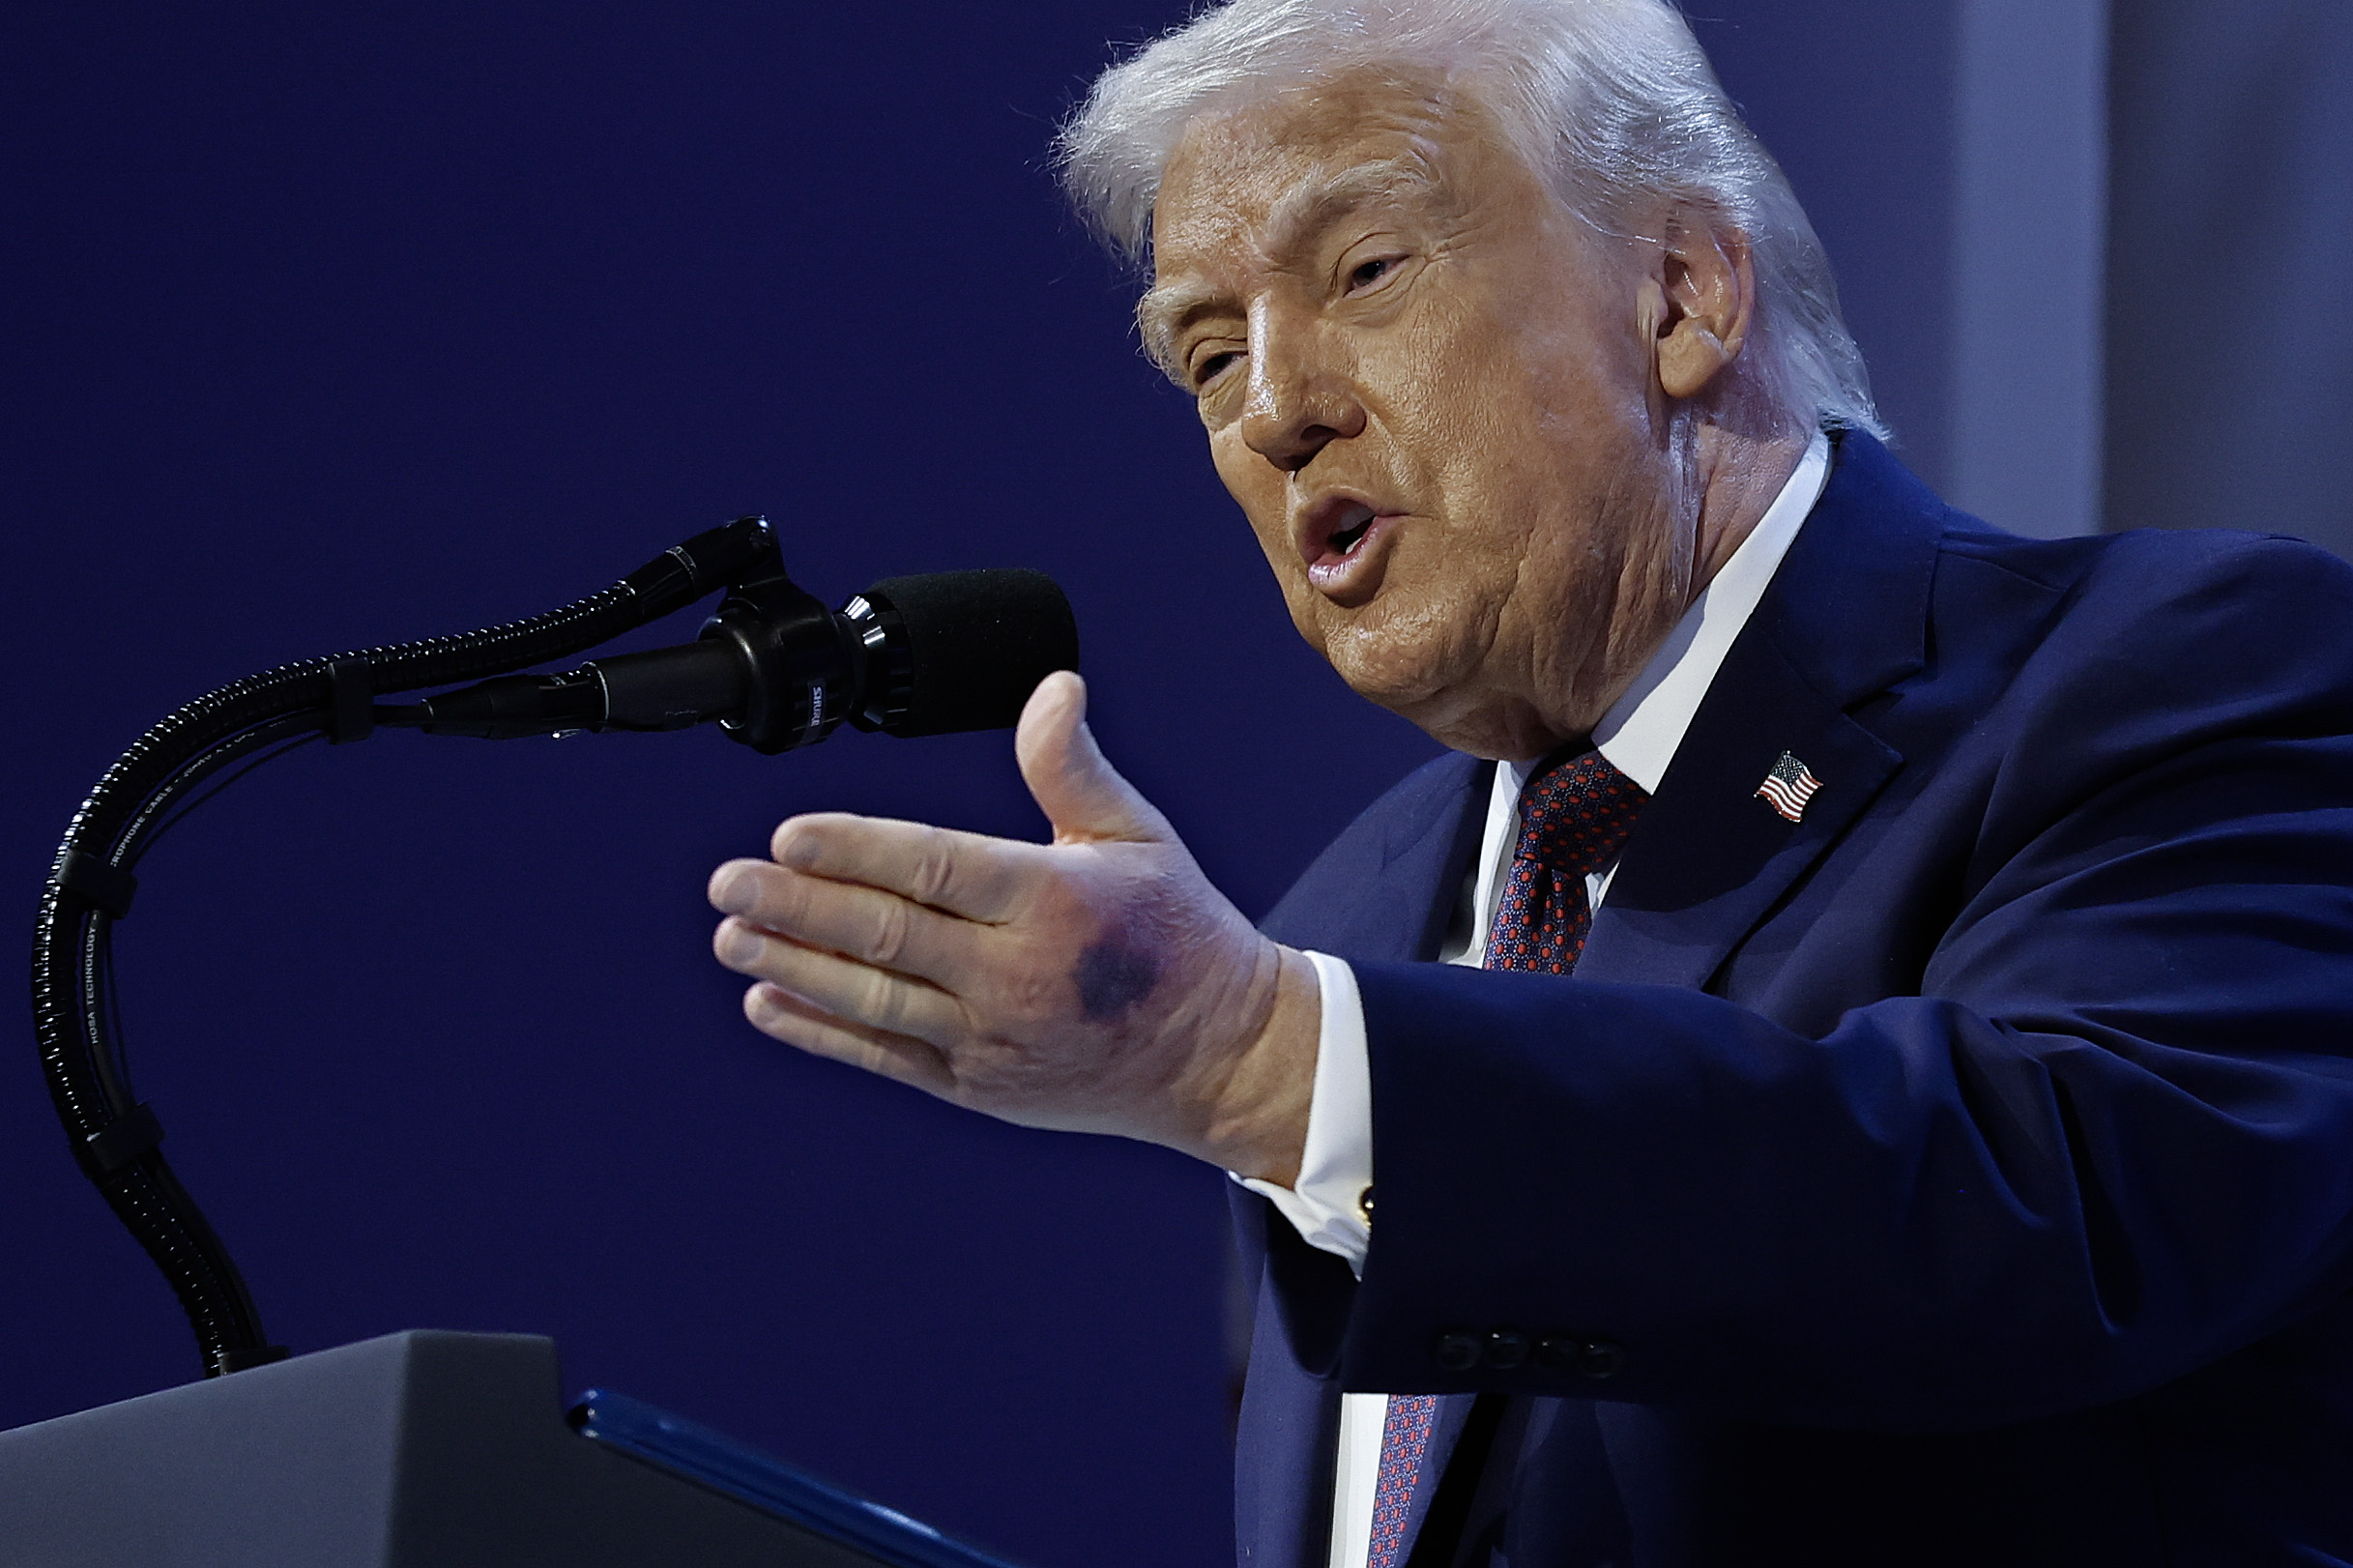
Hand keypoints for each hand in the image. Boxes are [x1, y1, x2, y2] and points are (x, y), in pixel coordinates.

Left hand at [707, 671, 1317, 1183]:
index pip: (935, 867)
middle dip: (798, 908)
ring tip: (731, 936)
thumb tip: (1052, 687)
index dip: (854, 850)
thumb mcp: (1137, 835)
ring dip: (794, 967)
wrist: (1217, 1056)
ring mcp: (995, 1039)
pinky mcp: (980, 1087)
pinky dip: (824, 1031)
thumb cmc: (1175, 930)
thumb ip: (1072, 766)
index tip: (787, 834)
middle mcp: (1020, 975)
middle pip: (888, 935)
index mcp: (1056, 900)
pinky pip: (886, 1057)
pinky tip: (770, 1003)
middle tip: (729, 884)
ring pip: (875, 999)